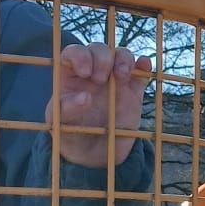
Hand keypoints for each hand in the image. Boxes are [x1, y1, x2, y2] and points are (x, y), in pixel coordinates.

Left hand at [47, 44, 152, 168]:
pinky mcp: (133, 91)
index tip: (84, 72)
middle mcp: (93, 72)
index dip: (80, 55)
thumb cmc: (71, 136)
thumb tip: (85, 97)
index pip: (74, 53)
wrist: (94, 156)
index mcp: (71, 76)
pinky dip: (144, 66)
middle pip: (100, 49)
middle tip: (100, 79)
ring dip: (123, 59)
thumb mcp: (59, 125)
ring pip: (121, 55)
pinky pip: (141, 72)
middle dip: (102, 58)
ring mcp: (115, 80)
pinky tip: (144, 66)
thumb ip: (66, 111)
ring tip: (122, 76)